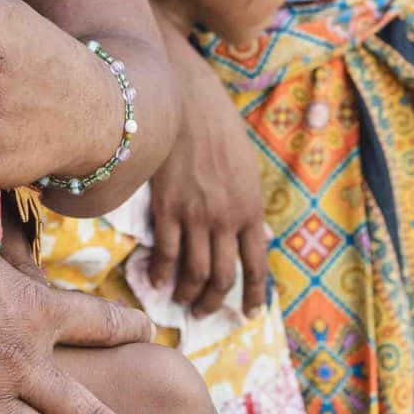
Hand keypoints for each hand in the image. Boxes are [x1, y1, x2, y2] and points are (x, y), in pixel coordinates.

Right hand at [146, 25, 269, 317]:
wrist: (186, 99)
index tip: (250, 314)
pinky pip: (166, 253)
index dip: (254, 295)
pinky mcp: (166, 206)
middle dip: (213, 302)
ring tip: (180, 303)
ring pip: (193, 272)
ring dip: (187, 295)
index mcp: (251, 209)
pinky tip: (157, 281)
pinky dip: (161, 274)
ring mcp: (196, 214)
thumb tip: (241, 235)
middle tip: (204, 312)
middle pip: (222, 277)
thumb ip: (243, 204)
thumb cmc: (218, 127)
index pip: (256, 265)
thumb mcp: (244, 168)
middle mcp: (226, 218)